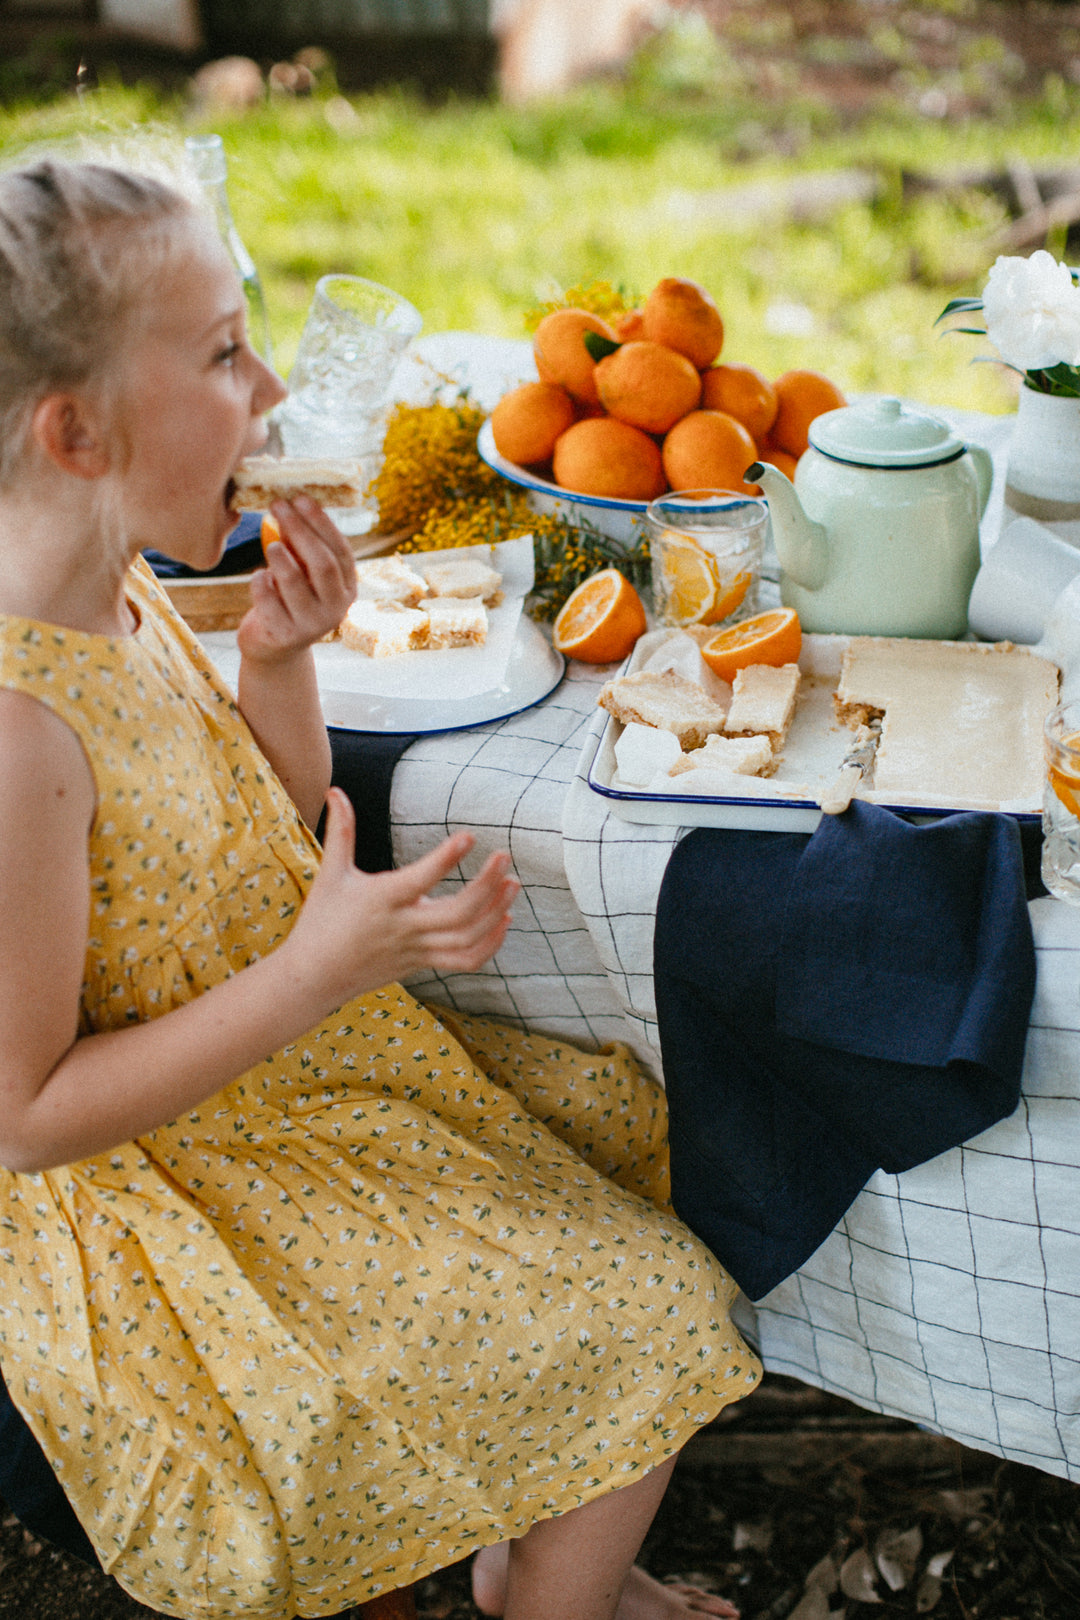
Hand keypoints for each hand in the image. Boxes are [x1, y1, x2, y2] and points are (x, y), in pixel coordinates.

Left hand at [237, 496, 355, 661]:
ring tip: (271, 545)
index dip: (320, 522)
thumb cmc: (289, 598)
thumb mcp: (304, 573)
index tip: (300, 498)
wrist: (274, 646)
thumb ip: (302, 547)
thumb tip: (290, 503)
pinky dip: (260, 581)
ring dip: (280, 557)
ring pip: (294, 582)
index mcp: (347, 588)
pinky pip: (268, 599)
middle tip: (278, 506)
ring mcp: (312, 626)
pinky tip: (260, 577)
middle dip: (299, 530)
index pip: (340, 551)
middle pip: (322, 564)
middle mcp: (336, 609)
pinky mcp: (285, 635)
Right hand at [289, 790, 518, 1007]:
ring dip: (495, 913)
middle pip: (457, 913)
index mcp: (382, 900)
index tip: (469, 836)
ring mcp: (416, 949)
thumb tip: (336, 790)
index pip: (420, 879)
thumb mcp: (331, 874)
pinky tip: (504, 920)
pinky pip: (465, 960)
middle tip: (503, 857)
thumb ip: (341, 831)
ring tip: (511, 884)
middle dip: (486, 885)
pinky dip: (490, 944)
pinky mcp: (423, 963)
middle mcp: (403, 927)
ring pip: (467, 938)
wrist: (315, 977)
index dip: (446, 858)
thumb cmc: (321, 920)